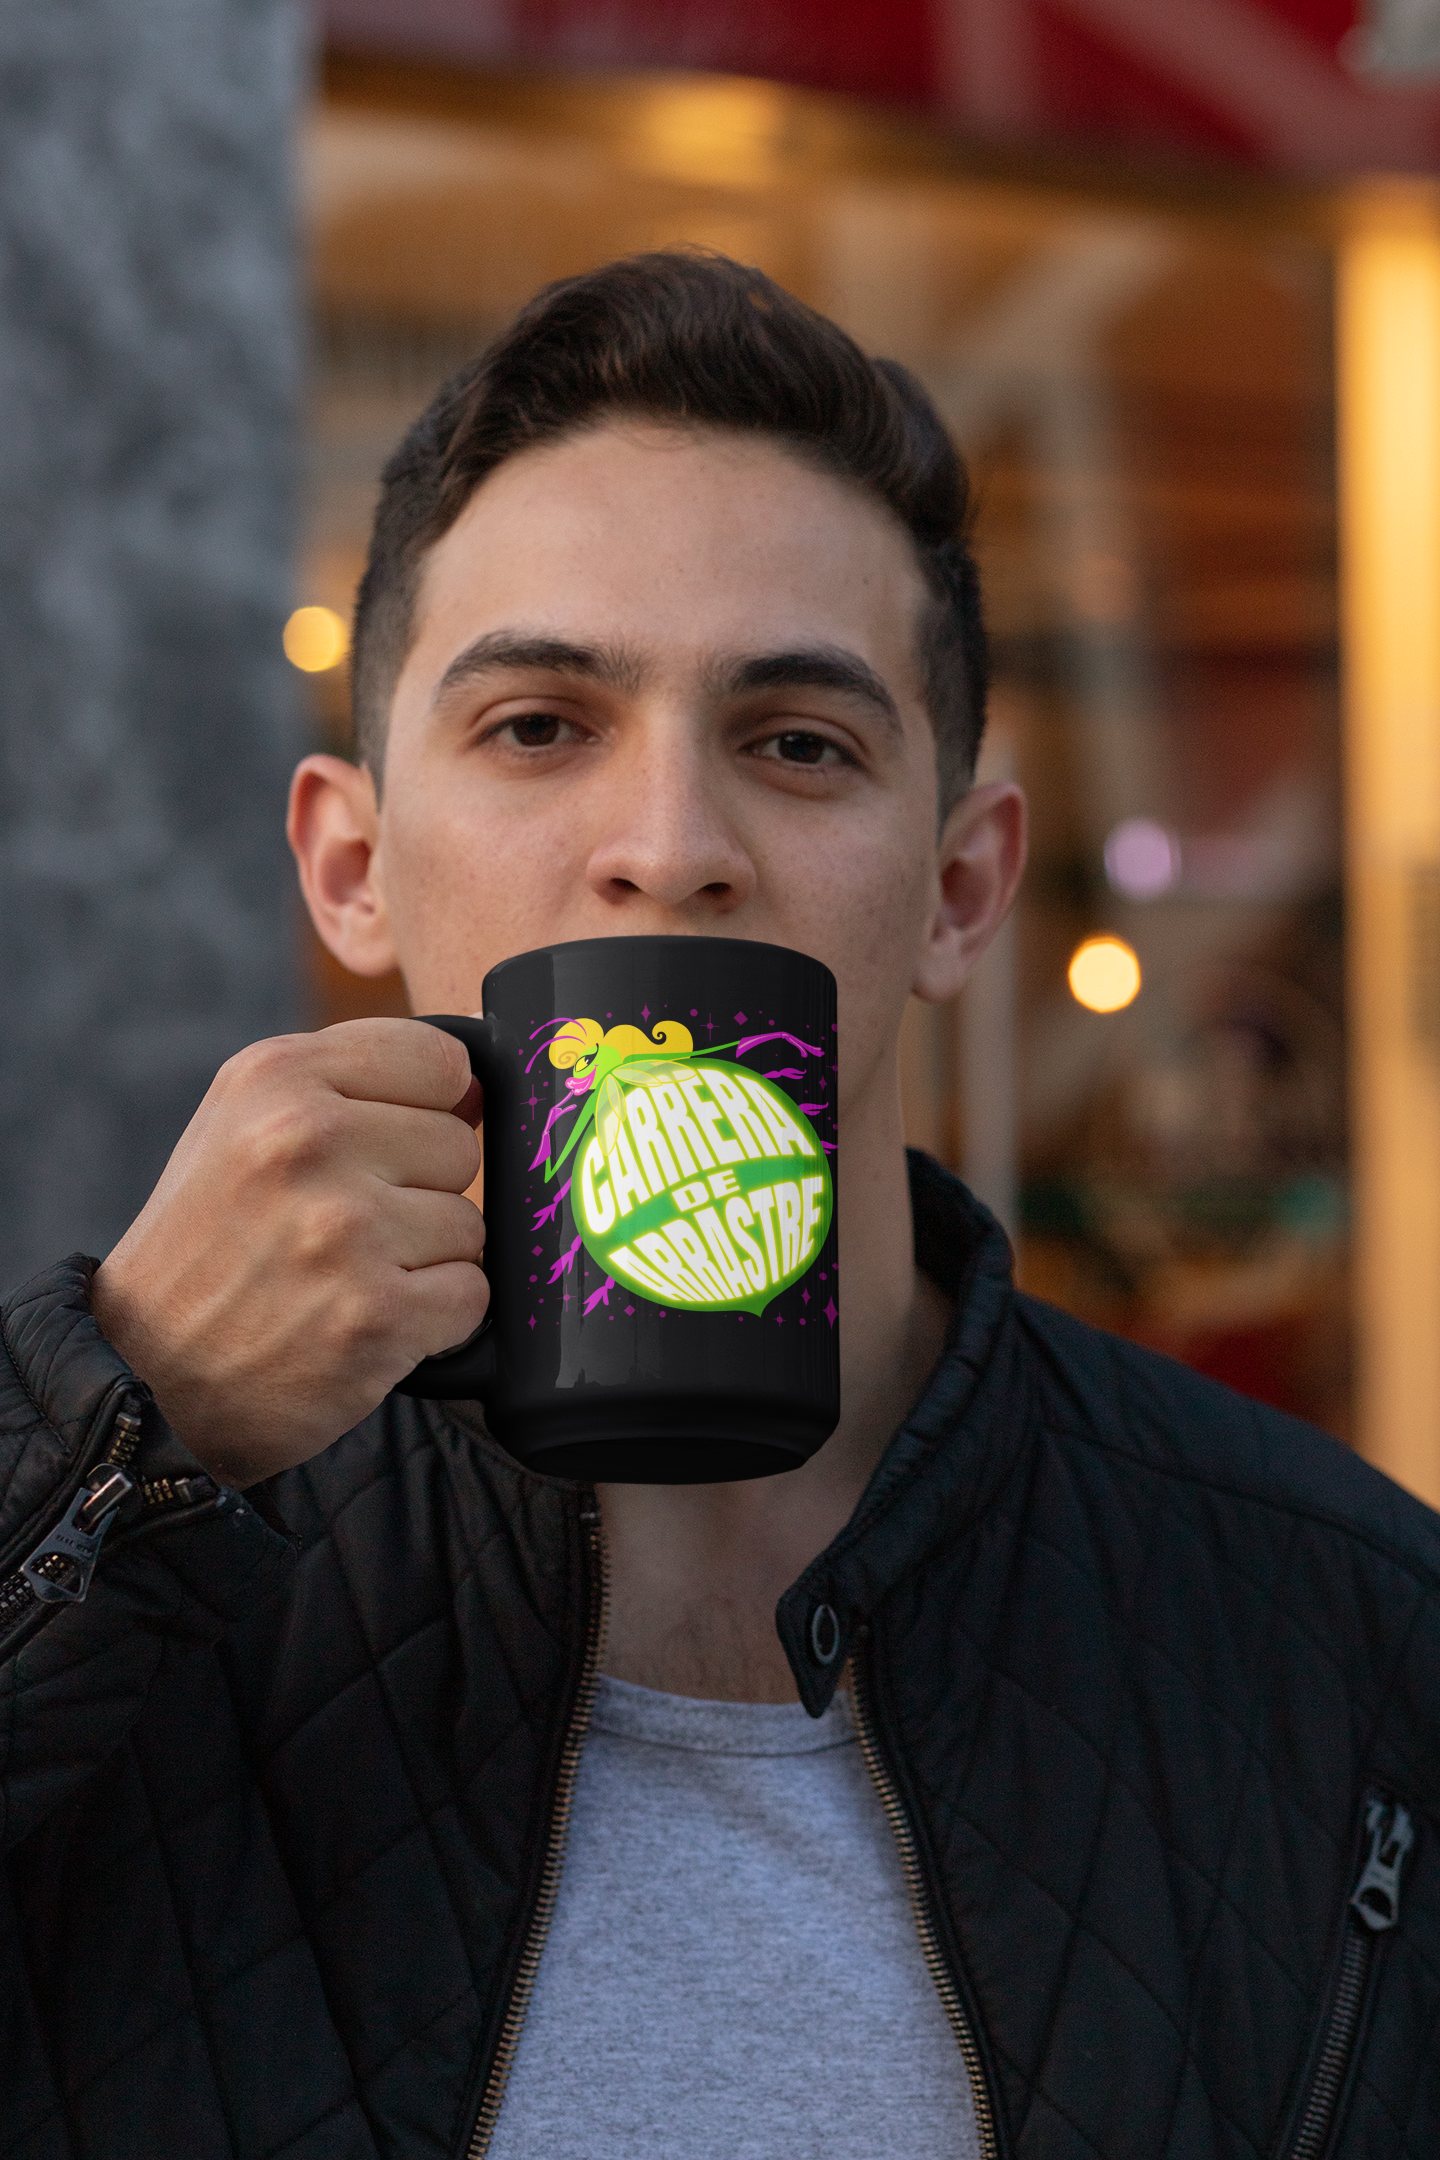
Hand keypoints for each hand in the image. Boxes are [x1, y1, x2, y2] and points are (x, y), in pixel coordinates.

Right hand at [90, 1019, 485, 1486]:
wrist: (147, 1376)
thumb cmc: (210, 1244)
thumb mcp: (245, 1125)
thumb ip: (352, 1089)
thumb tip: (477, 1092)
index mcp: (276, 1077)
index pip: (441, 1061)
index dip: (427, 1110)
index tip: (380, 1150)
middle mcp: (307, 1140)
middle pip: (459, 1145)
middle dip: (418, 1192)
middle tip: (342, 1230)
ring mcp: (344, 1228)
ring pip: (469, 1224)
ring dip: (424, 1261)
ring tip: (344, 1277)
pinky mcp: (376, 1314)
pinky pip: (471, 1294)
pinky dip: (434, 1320)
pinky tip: (364, 1320)